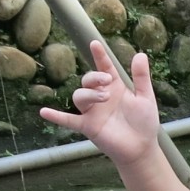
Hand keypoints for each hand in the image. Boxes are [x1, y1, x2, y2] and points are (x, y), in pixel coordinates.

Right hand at [38, 40, 160, 167]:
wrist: (141, 147)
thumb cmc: (143, 122)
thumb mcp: (145, 97)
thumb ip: (141, 77)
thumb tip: (140, 54)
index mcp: (115, 88)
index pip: (104, 67)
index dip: (99, 56)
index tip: (95, 43)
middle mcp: (100, 97)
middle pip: (88, 80)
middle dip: (94, 77)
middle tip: (107, 81)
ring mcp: (92, 112)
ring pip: (79, 96)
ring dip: (89, 94)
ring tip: (105, 97)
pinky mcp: (88, 127)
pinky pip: (68, 120)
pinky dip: (57, 117)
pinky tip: (44, 112)